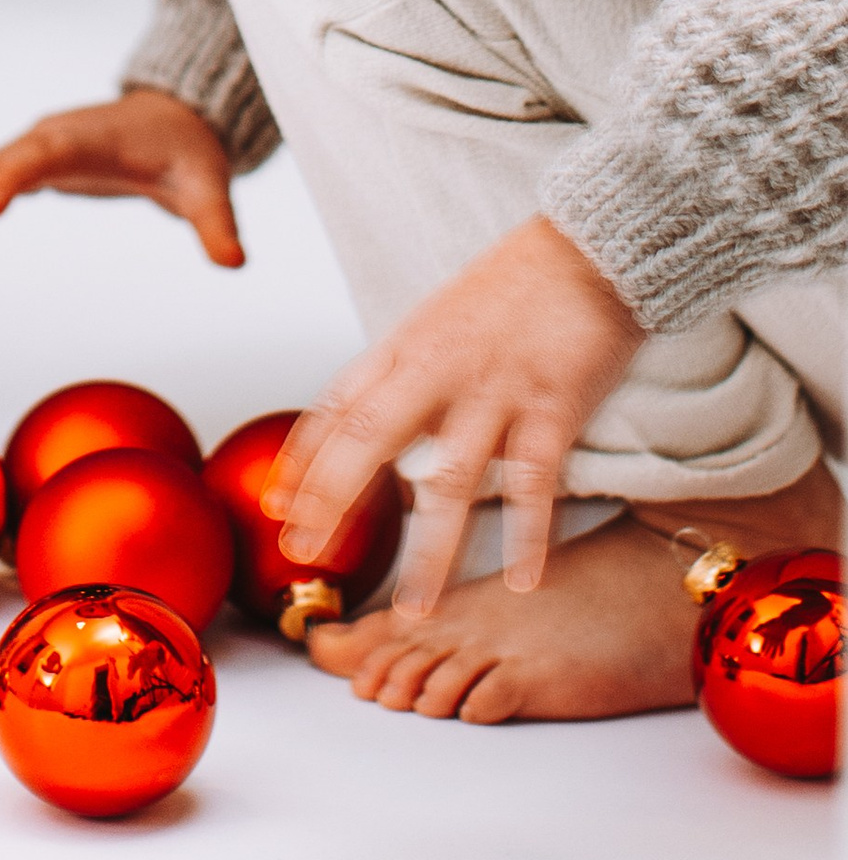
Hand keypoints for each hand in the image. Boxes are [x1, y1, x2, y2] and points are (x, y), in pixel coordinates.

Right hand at [0, 89, 241, 280]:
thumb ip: (217, 223)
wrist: (170, 121)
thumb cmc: (186, 151)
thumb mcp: (207, 186)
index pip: (36, 156)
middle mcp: (40, 142)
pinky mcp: (18, 172)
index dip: (6, 178)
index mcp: (79, 138)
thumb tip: (234, 260)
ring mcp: (23, 155)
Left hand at [268, 215, 642, 612]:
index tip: (275, 506)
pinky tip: (522, 581)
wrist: (584, 249)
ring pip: (452, 482)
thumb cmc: (507, 291)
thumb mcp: (435, 322)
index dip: (303, 459)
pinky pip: (534, 482)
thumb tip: (360, 424)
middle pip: (371, 440)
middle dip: (332, 500)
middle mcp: (438, 369)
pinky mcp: (553, 405)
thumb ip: (400, 374)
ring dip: (431, 553)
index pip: (337, 406)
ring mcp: (495, 390)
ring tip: (413, 610)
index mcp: (405, 347)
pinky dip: (527, 535)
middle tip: (305, 553)